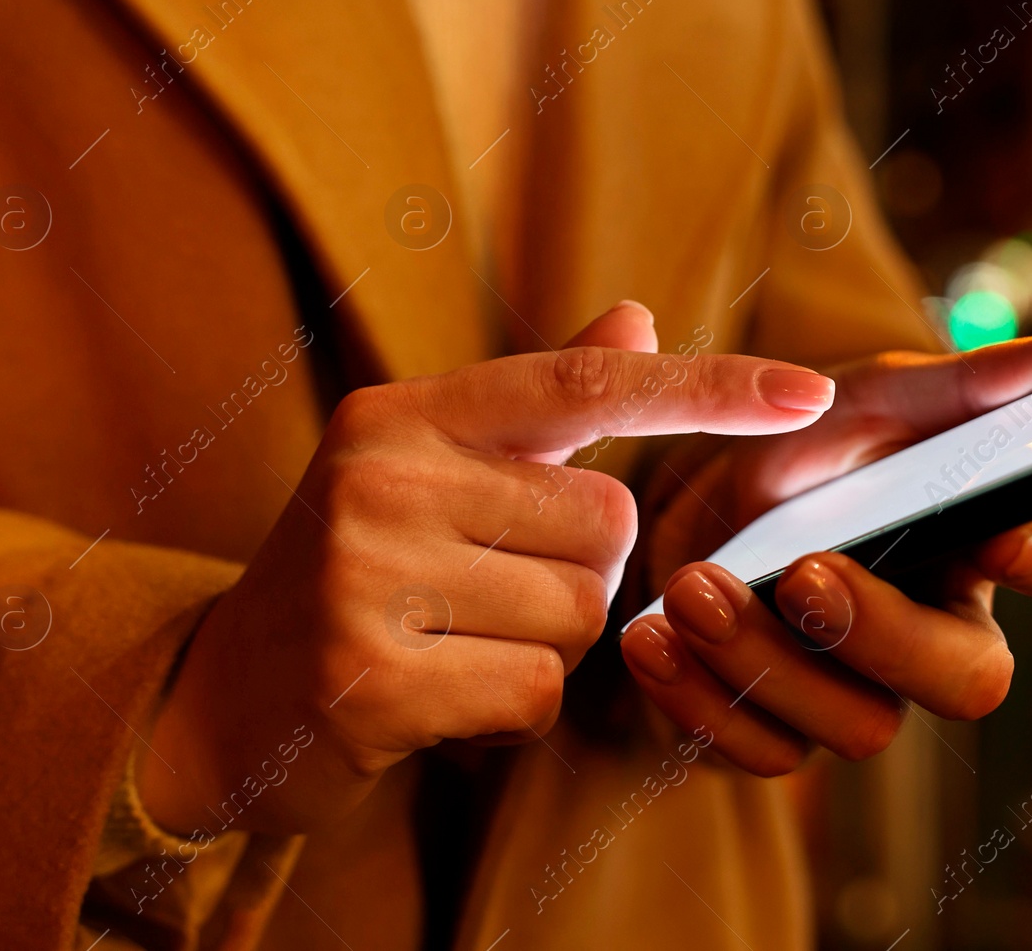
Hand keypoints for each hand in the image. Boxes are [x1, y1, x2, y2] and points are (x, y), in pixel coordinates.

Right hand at [138, 302, 838, 834]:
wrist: (219, 696)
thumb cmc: (356, 569)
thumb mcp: (430, 468)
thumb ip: (539, 405)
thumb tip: (636, 318)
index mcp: (404, 411)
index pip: (586, 384)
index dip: (709, 386)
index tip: (812, 390)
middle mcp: (380, 474)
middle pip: (608, 525)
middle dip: (576, 575)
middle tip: (483, 591)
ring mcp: (365, 574)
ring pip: (581, 616)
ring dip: (543, 646)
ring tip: (453, 641)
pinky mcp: (367, 676)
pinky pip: (537, 694)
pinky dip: (512, 712)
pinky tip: (438, 698)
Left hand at [623, 329, 1031, 774]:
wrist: (676, 500)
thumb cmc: (797, 441)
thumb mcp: (870, 397)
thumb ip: (972, 384)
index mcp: (971, 539)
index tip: (1005, 535)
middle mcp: (932, 631)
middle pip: (967, 679)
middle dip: (886, 632)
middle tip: (806, 572)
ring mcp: (856, 691)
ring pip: (859, 726)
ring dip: (770, 660)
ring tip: (691, 585)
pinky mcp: (777, 732)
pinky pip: (761, 752)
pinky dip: (700, 699)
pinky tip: (649, 638)